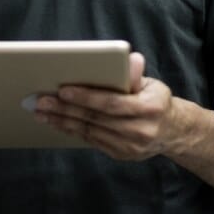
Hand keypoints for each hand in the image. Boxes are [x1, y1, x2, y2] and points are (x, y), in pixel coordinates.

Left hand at [34, 52, 176, 160]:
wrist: (173, 132)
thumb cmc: (156, 100)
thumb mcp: (152, 84)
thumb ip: (135, 75)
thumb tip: (130, 59)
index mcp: (149, 108)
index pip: (111, 103)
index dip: (86, 97)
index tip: (63, 90)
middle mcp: (140, 130)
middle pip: (96, 119)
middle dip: (65, 109)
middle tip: (40, 101)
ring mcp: (130, 146)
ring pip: (90, 132)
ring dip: (63, 122)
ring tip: (42, 112)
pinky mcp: (121, 155)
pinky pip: (92, 141)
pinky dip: (73, 131)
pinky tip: (58, 123)